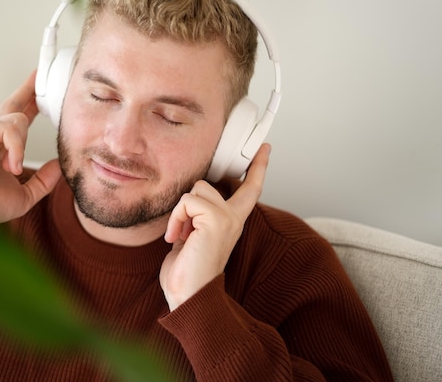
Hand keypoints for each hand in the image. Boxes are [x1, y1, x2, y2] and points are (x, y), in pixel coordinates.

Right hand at [0, 70, 61, 222]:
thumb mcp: (24, 195)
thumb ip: (43, 182)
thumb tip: (58, 165)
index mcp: (4, 147)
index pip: (21, 120)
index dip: (33, 104)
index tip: (44, 92)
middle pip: (15, 104)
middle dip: (29, 89)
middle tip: (41, 73)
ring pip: (18, 121)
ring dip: (20, 146)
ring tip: (12, 169)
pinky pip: (7, 128)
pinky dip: (14, 147)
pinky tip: (9, 165)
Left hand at [160, 143, 270, 310]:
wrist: (188, 295)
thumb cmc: (187, 270)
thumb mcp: (194, 236)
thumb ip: (199, 216)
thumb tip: (190, 201)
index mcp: (232, 221)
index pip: (249, 188)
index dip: (257, 167)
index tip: (265, 148)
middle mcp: (234, 217)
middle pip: (209, 183)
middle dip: (188, 204)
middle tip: (185, 235)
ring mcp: (228, 217)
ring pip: (195, 190)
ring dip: (180, 214)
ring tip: (182, 237)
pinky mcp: (217, 219)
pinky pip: (187, 202)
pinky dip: (176, 219)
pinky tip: (177, 238)